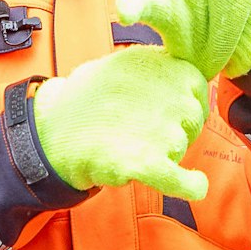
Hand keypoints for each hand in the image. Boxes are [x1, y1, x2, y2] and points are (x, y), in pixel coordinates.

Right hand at [31, 46, 210, 198]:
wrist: (54, 128)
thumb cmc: (87, 98)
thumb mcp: (124, 64)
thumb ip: (157, 69)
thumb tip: (183, 83)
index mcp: (165, 67)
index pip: (197, 89)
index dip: (181, 101)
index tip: (162, 108)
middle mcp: (170, 97)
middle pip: (193, 121)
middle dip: (174, 127)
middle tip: (140, 128)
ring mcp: (162, 131)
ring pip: (181, 148)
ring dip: (164, 150)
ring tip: (129, 143)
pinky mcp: (148, 163)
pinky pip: (183, 181)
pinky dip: (191, 185)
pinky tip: (195, 184)